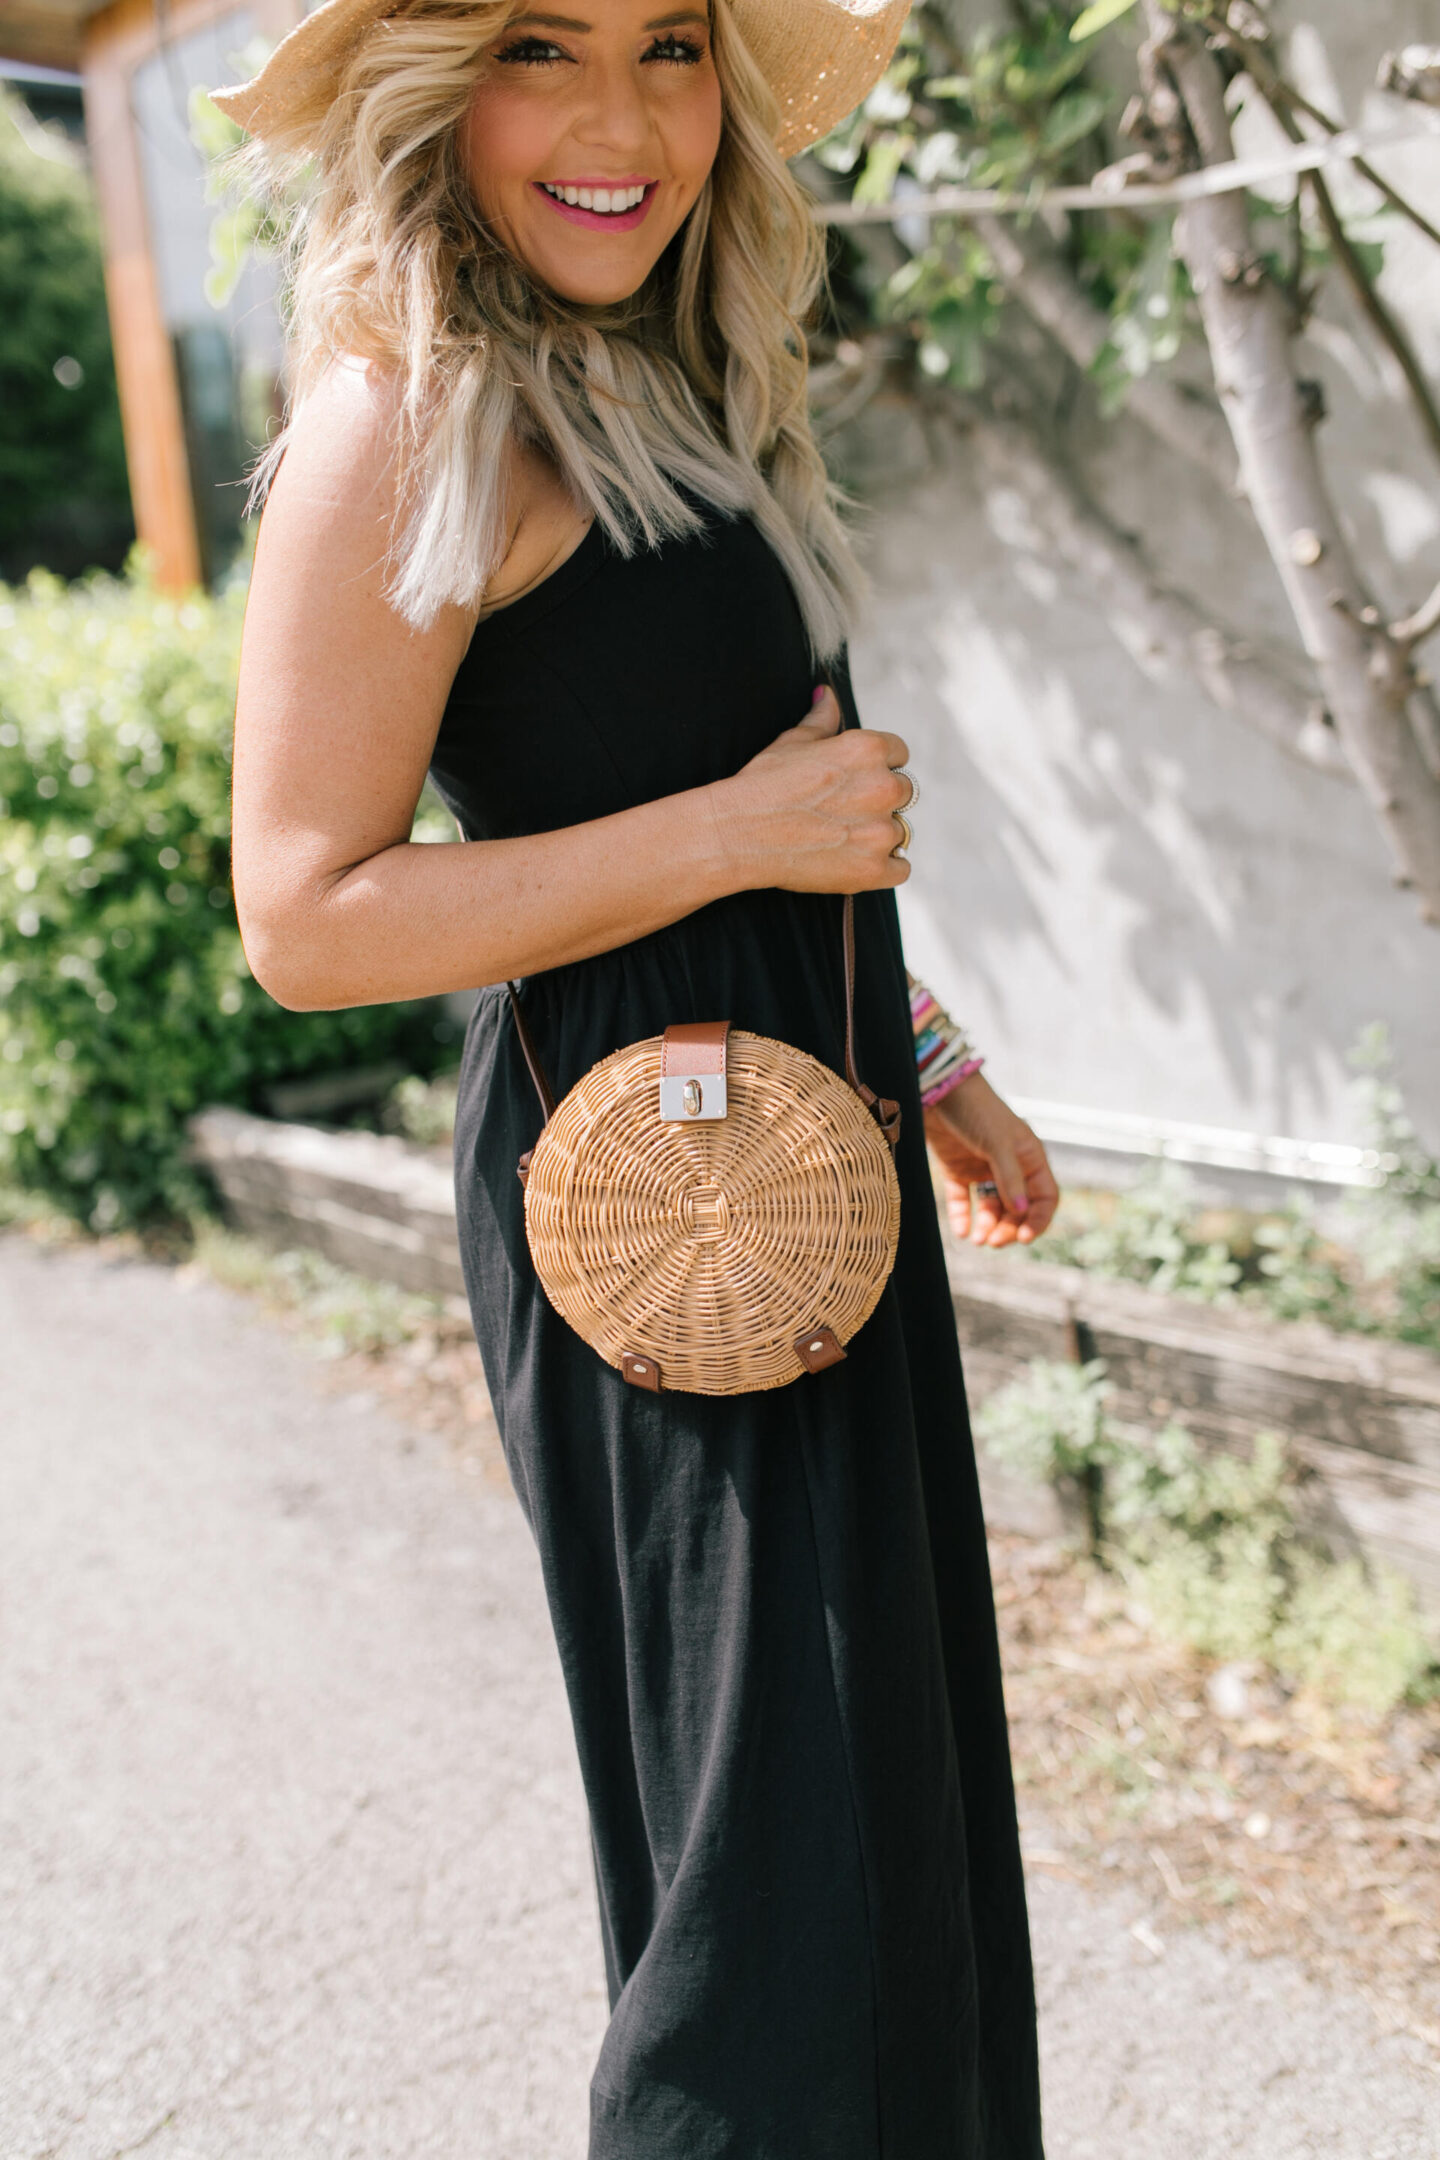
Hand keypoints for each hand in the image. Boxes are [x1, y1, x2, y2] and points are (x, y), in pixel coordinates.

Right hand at [710, 686, 913, 895]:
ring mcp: (880, 832)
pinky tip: (856, 861)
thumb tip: (828, 694)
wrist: (738, 834)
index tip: (858, 781)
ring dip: (880, 835)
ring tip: (842, 839)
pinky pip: (901, 869)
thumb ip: (821, 720)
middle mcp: (883, 787)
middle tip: (844, 812)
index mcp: (868, 749)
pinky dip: (884, 869)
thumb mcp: (792, 742)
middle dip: (880, 801)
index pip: (899, 754)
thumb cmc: (761, 785)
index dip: (879, 767)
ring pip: (901, 832)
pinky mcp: (873, 870)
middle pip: (904, 792)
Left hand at [924, 1074, 1058, 1247]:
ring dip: (988, 1226)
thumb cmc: (976, 1110)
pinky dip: (963, 1217)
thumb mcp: (998, 1143)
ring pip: (991, 1208)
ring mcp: (983, 1168)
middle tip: (994, 1242)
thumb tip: (1021, 1212)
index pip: (1044, 1197)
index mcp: (1029, 1157)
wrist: (938, 1089)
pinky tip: (961, 1231)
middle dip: (1009, 1227)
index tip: (1024, 1238)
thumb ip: (1009, 1178)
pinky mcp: (957, 1169)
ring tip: (978, 1241)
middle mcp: (1009, 1166)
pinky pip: (964, 1200)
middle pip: (1017, 1208)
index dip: (1038, 1219)